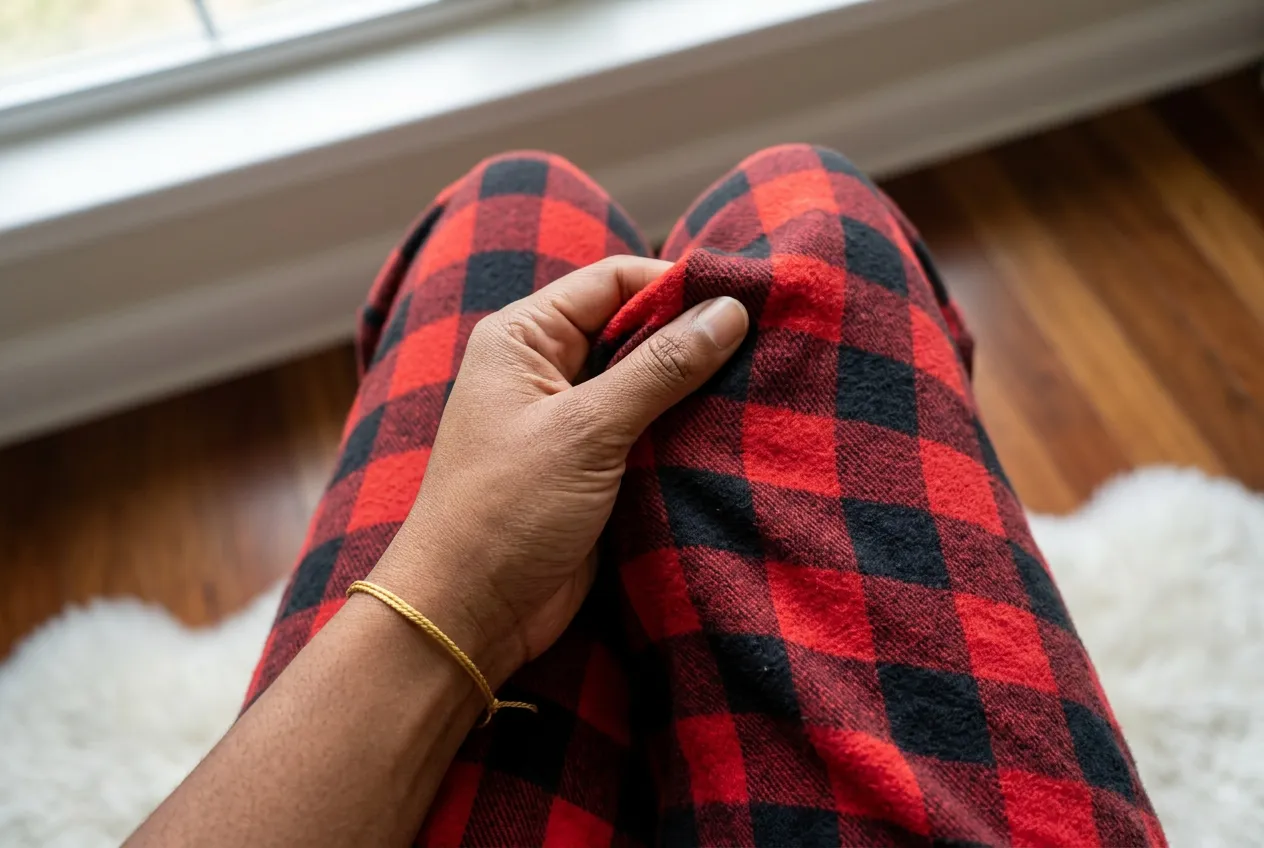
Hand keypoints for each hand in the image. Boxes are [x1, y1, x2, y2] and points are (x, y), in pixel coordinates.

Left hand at [368, 256, 747, 685]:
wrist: (469, 615)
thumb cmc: (506, 509)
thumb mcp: (586, 430)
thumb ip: (660, 367)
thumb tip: (729, 311)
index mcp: (524, 337)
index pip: (612, 281)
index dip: (676, 283)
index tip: (743, 298)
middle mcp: (545, 368)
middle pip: (634, 329)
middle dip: (693, 336)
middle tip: (765, 342)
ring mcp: (570, 422)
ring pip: (648, 384)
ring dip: (695, 389)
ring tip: (762, 383)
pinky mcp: (593, 469)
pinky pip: (649, 433)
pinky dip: (685, 432)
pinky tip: (734, 430)